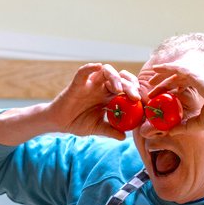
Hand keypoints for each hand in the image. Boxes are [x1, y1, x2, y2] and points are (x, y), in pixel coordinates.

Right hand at [0, 62, 142, 144]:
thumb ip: (110, 130)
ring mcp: (91, 83)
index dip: (137, 92)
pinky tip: (97, 67)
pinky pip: (84, 71)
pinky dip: (91, 67)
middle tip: (135, 97)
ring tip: (119, 88)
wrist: (59, 123)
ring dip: (115, 77)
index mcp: (110, 96)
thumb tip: (124, 137)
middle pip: (121, 79)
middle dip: (130, 85)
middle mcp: (102, 86)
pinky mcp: (78, 83)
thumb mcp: (97, 128)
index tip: (144, 102)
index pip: (127, 89)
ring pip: (107, 71)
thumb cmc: (78, 123)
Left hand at [144, 53, 203, 134]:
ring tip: (150, 81)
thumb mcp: (200, 122)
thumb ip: (186, 125)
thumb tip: (171, 131)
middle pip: (180, 76)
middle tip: (152, 88)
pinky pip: (178, 68)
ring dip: (163, 75)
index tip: (162, 95)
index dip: (173, 87)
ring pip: (177, 71)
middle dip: (165, 81)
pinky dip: (167, 68)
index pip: (186, 83)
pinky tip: (157, 69)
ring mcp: (201, 74)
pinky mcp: (198, 75)